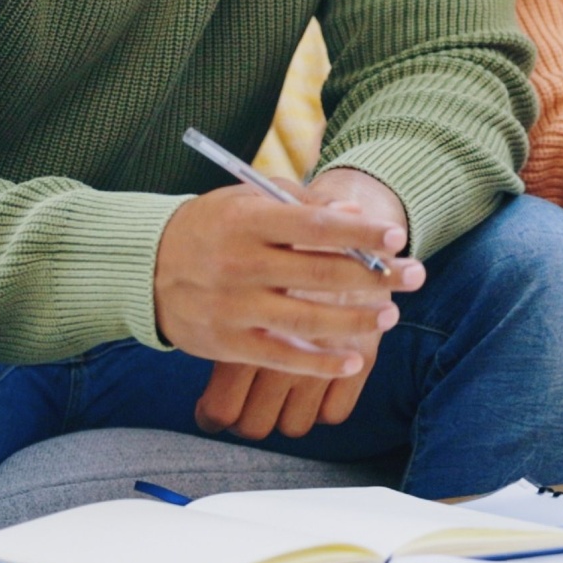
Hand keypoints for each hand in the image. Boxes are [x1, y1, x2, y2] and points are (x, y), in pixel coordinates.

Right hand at [154, 170, 418, 378]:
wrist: (146, 266)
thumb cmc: (214, 225)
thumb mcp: (248, 200)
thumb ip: (299, 205)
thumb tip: (351, 213)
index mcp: (247, 220)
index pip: (314, 225)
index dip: (359, 231)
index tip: (398, 235)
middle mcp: (239, 264)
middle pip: (320, 273)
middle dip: (375, 276)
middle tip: (416, 274)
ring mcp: (233, 307)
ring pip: (307, 320)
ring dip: (356, 321)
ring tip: (391, 314)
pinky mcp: (227, 344)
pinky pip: (282, 358)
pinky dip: (321, 363)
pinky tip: (355, 359)